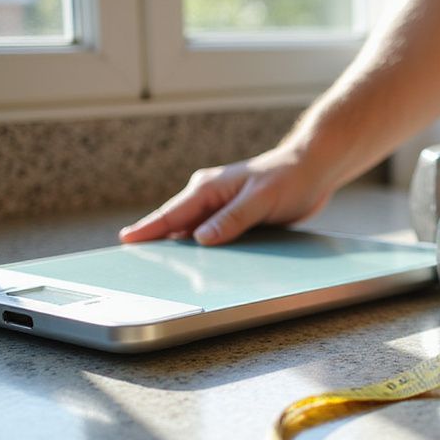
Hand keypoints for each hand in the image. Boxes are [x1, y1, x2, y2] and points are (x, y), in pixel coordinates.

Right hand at [119, 145, 334, 245]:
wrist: (314, 169)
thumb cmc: (289, 178)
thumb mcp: (261, 200)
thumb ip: (232, 219)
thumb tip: (201, 239)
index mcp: (209, 188)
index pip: (172, 213)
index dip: (148, 228)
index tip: (126, 240)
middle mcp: (210, 197)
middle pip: (177, 225)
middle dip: (158, 242)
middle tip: (136, 264)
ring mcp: (222, 207)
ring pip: (194, 232)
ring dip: (183, 249)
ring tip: (162, 271)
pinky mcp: (236, 217)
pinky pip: (214, 236)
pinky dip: (204, 249)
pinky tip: (200, 265)